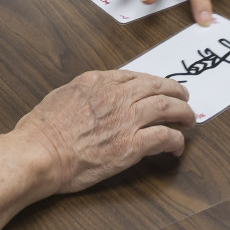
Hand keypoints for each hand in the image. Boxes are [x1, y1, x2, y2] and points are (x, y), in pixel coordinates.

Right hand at [10, 70, 194, 194]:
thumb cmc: (40, 131)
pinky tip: (178, 146)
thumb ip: (80, 92)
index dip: (152, 82)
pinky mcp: (131, 145)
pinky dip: (176, 140)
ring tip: (190, 119)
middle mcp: (115, 96)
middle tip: (184, 98)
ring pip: (168, 108)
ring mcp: (126, 120)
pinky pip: (164, 137)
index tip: (158, 88)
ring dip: (184, 113)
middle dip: (175, 92)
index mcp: (97, 81)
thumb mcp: (59, 96)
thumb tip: (89, 97)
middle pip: (157, 87)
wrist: (38, 153)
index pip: (134, 76)